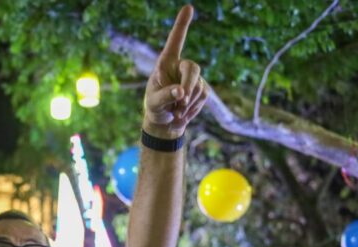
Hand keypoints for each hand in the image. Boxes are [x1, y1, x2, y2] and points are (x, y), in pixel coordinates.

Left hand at [143, 5, 207, 139]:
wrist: (165, 123)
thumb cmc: (155, 109)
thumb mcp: (154, 103)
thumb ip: (165, 96)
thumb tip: (181, 92)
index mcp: (165, 63)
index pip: (175, 41)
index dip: (182, 25)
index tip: (188, 7)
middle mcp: (180, 66)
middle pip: (193, 69)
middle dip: (189, 85)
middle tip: (180, 101)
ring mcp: (193, 78)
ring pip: (198, 87)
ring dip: (187, 103)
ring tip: (176, 112)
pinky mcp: (202, 89)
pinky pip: (203, 96)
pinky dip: (193, 108)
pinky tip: (183, 114)